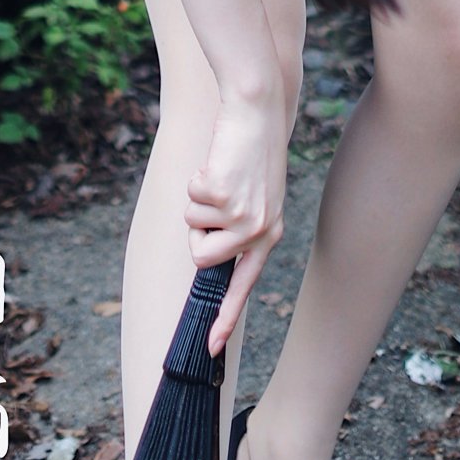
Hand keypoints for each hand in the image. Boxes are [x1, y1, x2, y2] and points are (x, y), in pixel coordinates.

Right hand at [185, 84, 288, 356]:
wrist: (259, 111)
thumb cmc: (252, 152)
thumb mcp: (258, 196)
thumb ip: (240, 228)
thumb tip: (208, 257)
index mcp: (269, 235)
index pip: (243, 286)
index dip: (224, 319)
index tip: (210, 348)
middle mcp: (259, 231)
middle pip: (202, 257)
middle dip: (197, 229)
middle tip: (215, 197)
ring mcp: (242, 215)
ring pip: (191, 227)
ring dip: (196, 201)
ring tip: (222, 175)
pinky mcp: (224, 195)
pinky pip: (190, 199)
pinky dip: (196, 179)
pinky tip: (219, 162)